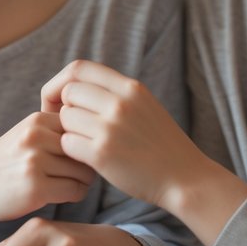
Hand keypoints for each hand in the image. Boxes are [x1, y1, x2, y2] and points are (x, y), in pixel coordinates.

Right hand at [0, 112, 96, 223]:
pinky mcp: (35, 188)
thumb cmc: (8, 162)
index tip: (77, 156)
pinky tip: (63, 196)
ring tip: (68, 185)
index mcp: (37, 119)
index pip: (83, 127)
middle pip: (87, 149)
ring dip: (82, 182)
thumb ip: (58, 129)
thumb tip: (103, 130)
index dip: (86, 143)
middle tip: (75, 175)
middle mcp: (36, 136)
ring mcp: (34, 161)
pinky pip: (75, 191)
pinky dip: (75, 195)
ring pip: (84, 171)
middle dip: (87, 164)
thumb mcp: (28, 134)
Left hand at [41, 60, 203, 207]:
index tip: (62, 99)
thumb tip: (75, 85)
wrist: (184, 178)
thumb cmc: (160, 143)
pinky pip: (67, 143)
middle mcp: (121, 103)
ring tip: (86, 142)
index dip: (62, 82)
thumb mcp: (144, 105)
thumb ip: (115, 92)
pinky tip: (87, 158)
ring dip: (69, 131)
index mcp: (131, 87)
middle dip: (65, 109)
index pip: (79, 68)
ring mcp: (111, 128)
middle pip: (68, 92)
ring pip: (65, 118)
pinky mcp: (102, 154)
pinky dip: (72, 151)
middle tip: (72, 126)